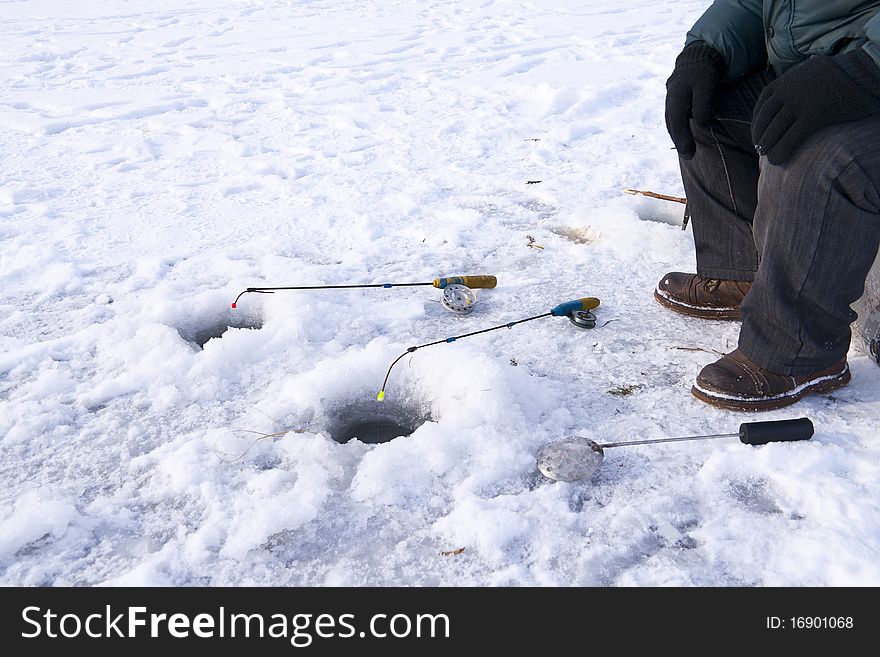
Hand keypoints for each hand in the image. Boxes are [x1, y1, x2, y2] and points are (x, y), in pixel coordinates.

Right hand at [665, 42, 725, 158]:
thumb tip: (699, 121)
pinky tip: (683, 133)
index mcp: (676, 94)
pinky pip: (674, 115)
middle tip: (689, 155)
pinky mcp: (675, 96)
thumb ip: (702, 104)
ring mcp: (671, 96)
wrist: (700, 52)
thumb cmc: (706, 69)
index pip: (676, 121)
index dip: (682, 138)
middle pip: (671, 123)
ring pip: (671, 119)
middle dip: (679, 140)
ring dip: (677, 134)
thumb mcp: (707, 84)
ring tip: (686, 148)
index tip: (689, 153)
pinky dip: (677, 126)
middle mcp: (670, 97)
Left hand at [752, 50, 879, 164]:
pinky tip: (777, 161)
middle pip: (765, 119)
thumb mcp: (810, 74)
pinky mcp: (813, 115)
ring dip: (768, 146)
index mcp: (787, 80)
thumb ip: (795, 85)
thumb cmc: (840, 76)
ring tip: (769, 157)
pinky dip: (780, 151)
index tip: (756, 136)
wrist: (862, 72)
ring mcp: (799, 102)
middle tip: (761, 150)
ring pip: (775, 129)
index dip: (757, 123)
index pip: (762, 105)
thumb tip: (784, 102)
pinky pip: (790, 137)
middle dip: (760, 136)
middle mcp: (789, 89)